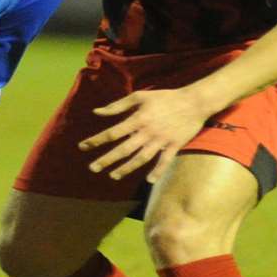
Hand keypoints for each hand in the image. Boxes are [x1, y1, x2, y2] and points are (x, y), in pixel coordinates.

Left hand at [79, 88, 216, 182]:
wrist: (194, 101)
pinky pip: (165, 161)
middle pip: (124, 149)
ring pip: (141, 158)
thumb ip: (117, 105)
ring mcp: (162, 140)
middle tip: (92, 168)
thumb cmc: (164, 97)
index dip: (96, 140)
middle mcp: (148, 132)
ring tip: (113, 176)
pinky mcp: (175, 146)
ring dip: (126, 168)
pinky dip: (158, 171)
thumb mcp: (140, 96)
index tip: (83, 147)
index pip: (112, 133)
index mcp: (138, 119)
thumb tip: (97, 112)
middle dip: (107, 160)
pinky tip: (149, 180)